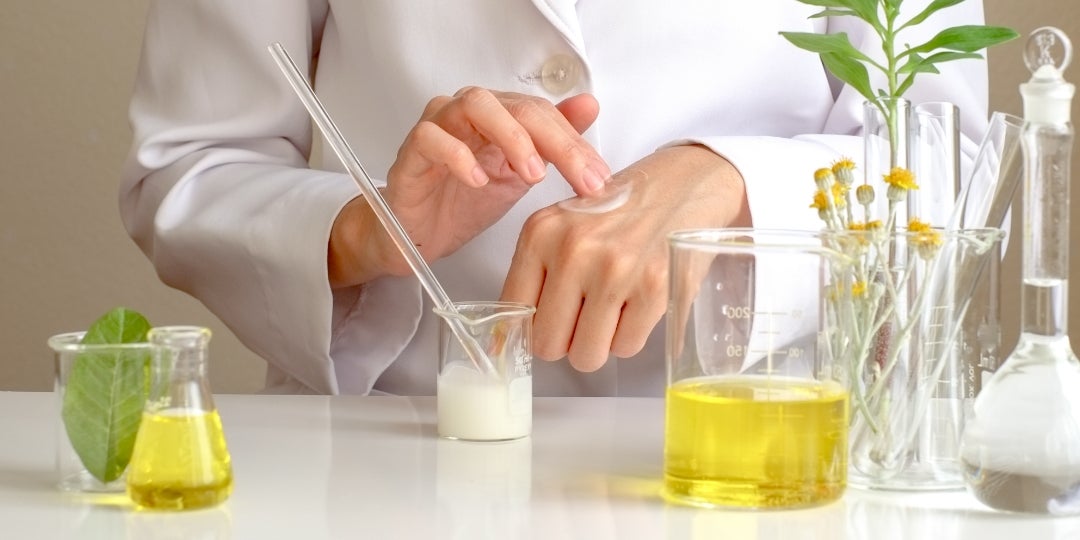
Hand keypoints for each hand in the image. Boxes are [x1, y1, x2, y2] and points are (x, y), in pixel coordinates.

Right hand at [328, 88, 610, 286]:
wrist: (417, 236)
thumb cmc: (464, 202)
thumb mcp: (520, 175)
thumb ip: (552, 142)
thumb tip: (590, 105)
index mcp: (499, 115)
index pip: (544, 113)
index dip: (575, 142)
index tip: (599, 178)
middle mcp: (468, 112)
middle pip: (517, 106)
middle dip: (555, 141)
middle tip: (579, 178)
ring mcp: (438, 128)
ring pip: (474, 105)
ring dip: (511, 136)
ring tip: (532, 173)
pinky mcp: (410, 154)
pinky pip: (430, 138)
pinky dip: (457, 155)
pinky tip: (478, 180)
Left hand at [500, 145, 751, 370]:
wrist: (687, 184)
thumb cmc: (624, 209)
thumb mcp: (566, 225)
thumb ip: (538, 272)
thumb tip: (509, 338)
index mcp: (541, 232)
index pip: (514, 313)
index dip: (532, 327)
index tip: (547, 326)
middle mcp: (573, 250)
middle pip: (548, 344)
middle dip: (567, 342)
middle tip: (585, 320)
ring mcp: (614, 270)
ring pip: (586, 354)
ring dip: (600, 344)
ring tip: (613, 312)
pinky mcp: (654, 288)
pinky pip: (626, 347)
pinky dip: (631, 337)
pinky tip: (638, 306)